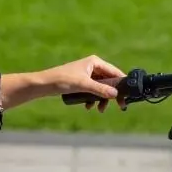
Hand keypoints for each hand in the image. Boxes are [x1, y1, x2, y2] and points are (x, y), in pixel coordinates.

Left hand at [0, 55, 125, 111]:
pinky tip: (88, 106)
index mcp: (95, 62)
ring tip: (99, 109)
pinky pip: (92, 91)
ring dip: (101, 99)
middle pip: (109, 81)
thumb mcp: (83, 85)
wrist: (44, 84)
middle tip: (119, 106)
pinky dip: (93, 99)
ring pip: (101, 88)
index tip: (127, 95)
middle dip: (111, 95)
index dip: (122, 84)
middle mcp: (93, 66)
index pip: (114, 72)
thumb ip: (100, 90)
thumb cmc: (62, 80)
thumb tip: (115, 94)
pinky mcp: (81, 82)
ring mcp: (87, 75)